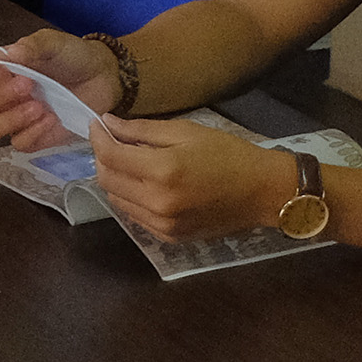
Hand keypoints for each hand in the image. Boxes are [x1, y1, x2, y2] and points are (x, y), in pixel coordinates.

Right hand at [0, 27, 119, 151]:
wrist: (104, 76)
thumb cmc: (72, 56)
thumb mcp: (53, 43)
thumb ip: (31, 46)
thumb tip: (6, 54)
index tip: (1, 70)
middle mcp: (1, 95)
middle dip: (0, 96)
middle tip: (29, 85)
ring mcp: (15, 118)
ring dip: (9, 119)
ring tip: (37, 107)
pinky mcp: (34, 136)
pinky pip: (18, 143)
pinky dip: (32, 132)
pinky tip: (51, 119)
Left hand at [91, 117, 293, 243]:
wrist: (263, 192)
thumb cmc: (229, 154)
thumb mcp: (187, 132)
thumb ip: (143, 130)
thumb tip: (108, 124)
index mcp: (162, 171)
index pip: (110, 156)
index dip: (98, 138)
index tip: (98, 125)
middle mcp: (157, 202)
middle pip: (107, 180)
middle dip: (104, 158)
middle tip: (113, 142)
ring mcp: (162, 224)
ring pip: (117, 201)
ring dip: (116, 180)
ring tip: (131, 163)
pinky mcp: (169, 237)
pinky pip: (135, 216)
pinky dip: (132, 198)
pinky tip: (147, 185)